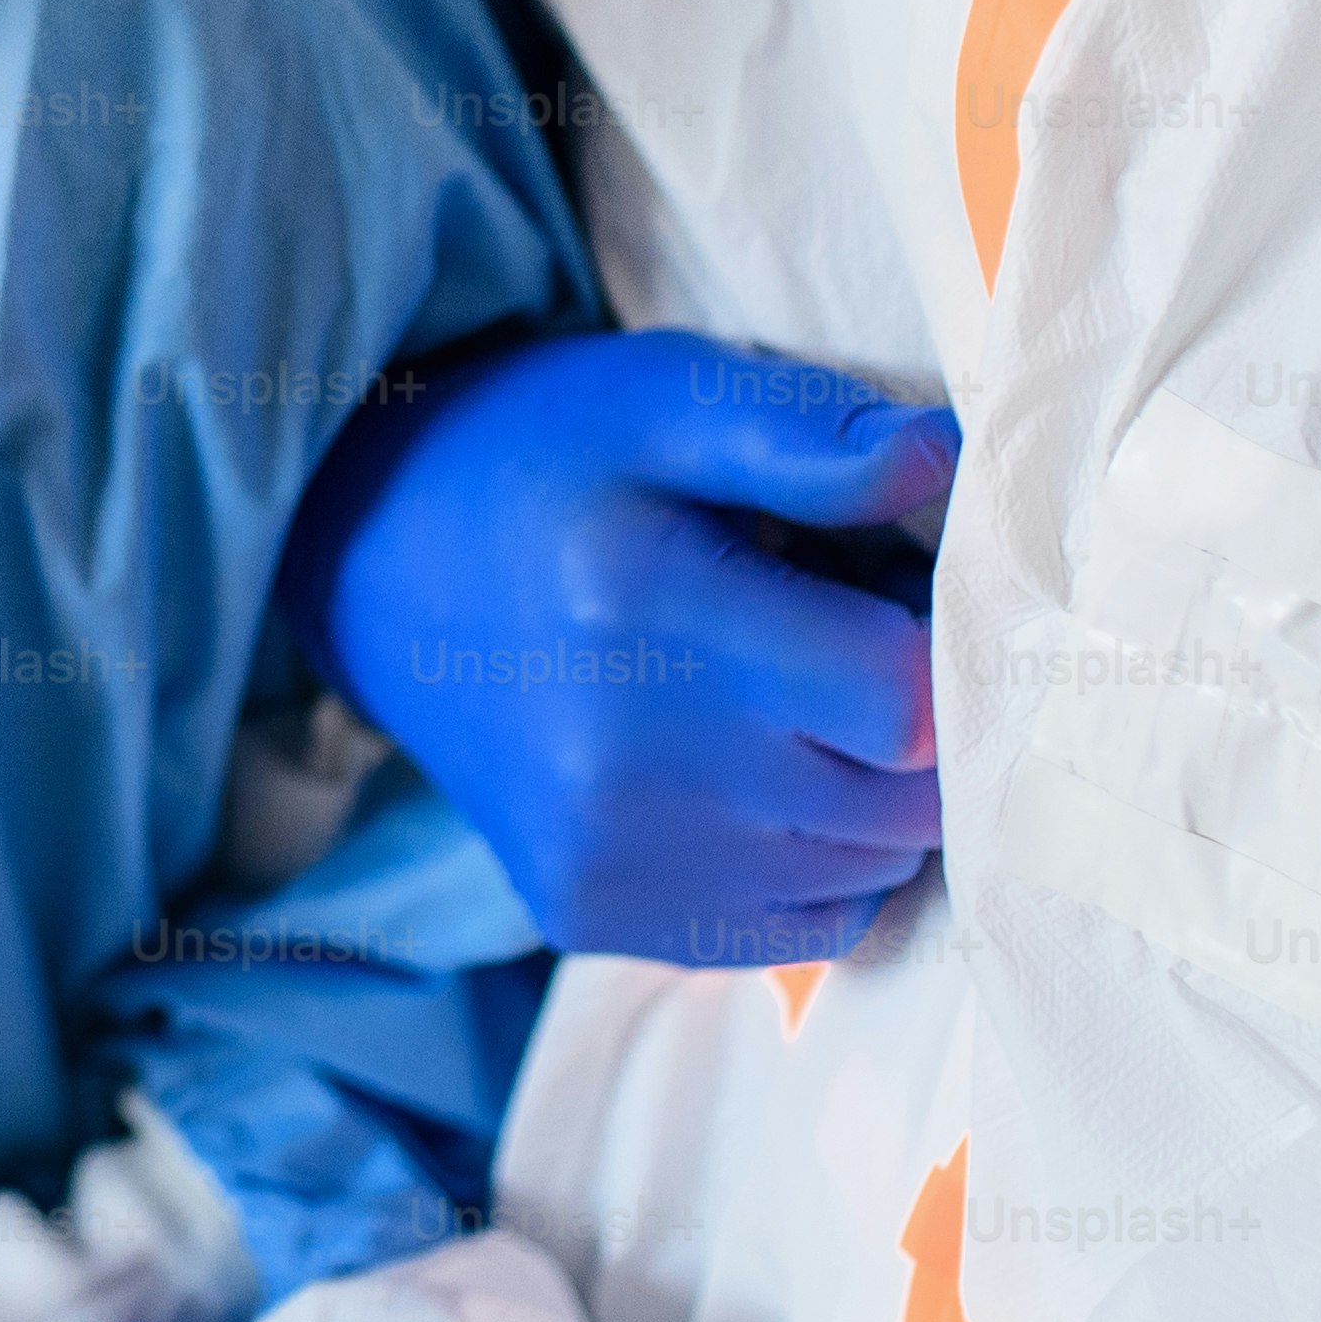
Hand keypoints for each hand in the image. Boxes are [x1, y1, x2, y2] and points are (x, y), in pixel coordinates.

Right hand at [293, 327, 954, 965]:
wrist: (372, 567)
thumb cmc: (543, 459)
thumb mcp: (665, 394)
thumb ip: (812, 434)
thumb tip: (948, 471)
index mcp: (645, 614)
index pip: (903, 697)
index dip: (935, 638)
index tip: (889, 587)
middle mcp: (623, 769)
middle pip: (906, 799)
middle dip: (920, 718)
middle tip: (852, 634)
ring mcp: (608, 860)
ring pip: (872, 866)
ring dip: (878, 788)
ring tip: (794, 695)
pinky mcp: (597, 916)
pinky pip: (806, 926)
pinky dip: (824, 856)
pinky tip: (758, 769)